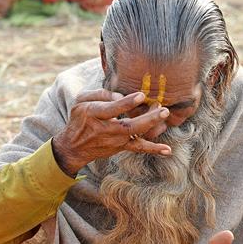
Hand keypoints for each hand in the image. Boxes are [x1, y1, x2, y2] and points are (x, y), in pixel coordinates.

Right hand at [52, 89, 171, 175]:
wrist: (74, 147)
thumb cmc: (79, 119)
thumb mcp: (81, 100)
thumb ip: (100, 93)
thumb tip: (120, 95)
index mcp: (94, 114)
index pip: (112, 109)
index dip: (126, 103)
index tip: (141, 95)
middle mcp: (106, 129)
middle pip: (129, 125)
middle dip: (148, 118)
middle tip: (163, 109)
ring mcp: (116, 140)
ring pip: (136, 135)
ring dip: (152, 127)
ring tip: (165, 116)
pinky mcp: (122, 146)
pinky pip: (138, 148)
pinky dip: (153, 149)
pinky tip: (168, 150)